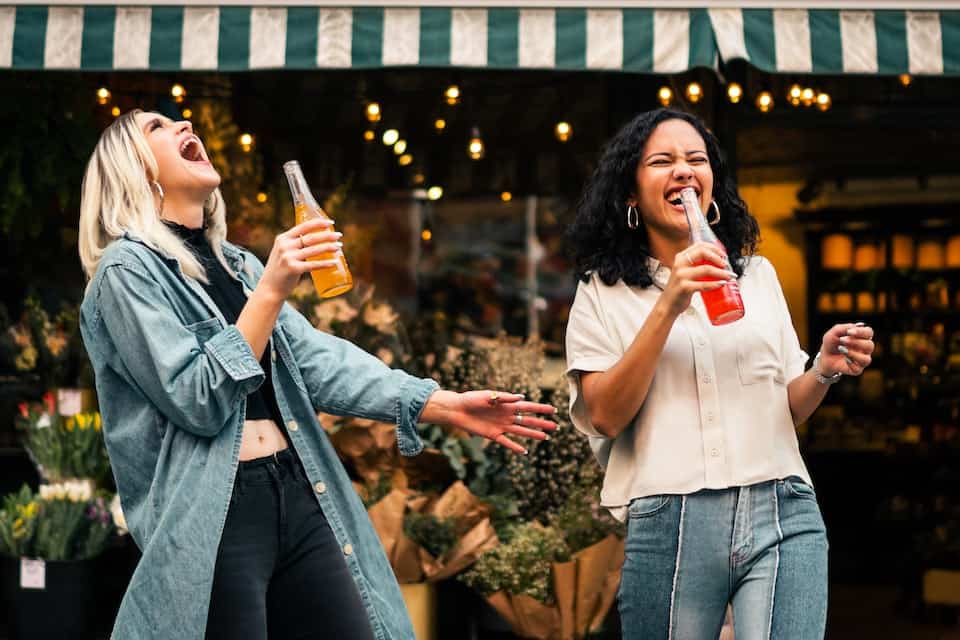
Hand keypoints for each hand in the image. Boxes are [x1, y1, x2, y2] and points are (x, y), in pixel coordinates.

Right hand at [257, 217, 342, 300]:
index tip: (331, 222)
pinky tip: (334, 262)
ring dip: (329, 247)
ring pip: (314, 250)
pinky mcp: (293, 269)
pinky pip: (313, 265)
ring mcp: (288, 257)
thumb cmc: (281, 270)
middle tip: (339, 236)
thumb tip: (317, 241)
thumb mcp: (283, 252)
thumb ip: (294, 245)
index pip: (303, 226)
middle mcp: (284, 246)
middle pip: (311, 237)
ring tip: (339, 247)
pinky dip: (325, 263)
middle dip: (327, 235)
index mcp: (283, 238)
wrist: (269, 288)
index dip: (318, 223)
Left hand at [422, 390, 557, 454]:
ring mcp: (501, 426)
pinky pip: (507, 442)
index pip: (527, 407)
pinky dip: (515, 446)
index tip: (553, 410)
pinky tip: (525, 451)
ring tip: (545, 438)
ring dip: (533, 434)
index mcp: (507, 404)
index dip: (540, 409)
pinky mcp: (493, 435)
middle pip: (528, 420)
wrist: (457, 409)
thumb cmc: (471, 399)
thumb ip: (504, 397)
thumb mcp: (487, 395)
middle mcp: (507, 416)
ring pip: (521, 431)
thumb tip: (521, 398)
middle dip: (541, 423)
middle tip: (555, 427)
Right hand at [659, 242, 735, 316]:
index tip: (723, 255)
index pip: (699, 246)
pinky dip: (715, 284)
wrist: (667, 305)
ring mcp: (681, 276)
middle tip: (726, 265)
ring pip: (706, 269)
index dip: (714, 248)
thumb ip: (696, 266)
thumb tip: (717, 265)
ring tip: (729, 276)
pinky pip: (704, 284)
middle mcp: (680, 264)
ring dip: (721, 272)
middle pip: (703, 253)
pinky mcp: (684, 287)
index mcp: (680, 258)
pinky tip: (722, 284)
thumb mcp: (684, 273)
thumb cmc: (679, 290)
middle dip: (718, 258)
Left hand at [819, 322, 874, 376]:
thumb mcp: (834, 333)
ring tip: (841, 349)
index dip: (861, 332)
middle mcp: (865, 349)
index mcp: (862, 337)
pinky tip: (844, 359)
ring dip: (853, 354)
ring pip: (866, 359)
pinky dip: (850, 363)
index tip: (849, 332)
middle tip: (842, 340)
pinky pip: (858, 369)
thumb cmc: (832, 343)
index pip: (869, 333)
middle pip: (870, 345)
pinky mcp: (857, 370)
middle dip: (856, 342)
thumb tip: (859, 326)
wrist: (824, 356)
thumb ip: (844, 328)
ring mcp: (862, 360)